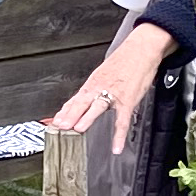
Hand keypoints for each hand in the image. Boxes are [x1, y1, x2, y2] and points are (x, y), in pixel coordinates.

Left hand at [45, 27, 167, 150]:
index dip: (64, 111)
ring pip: (98, 107)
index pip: (75, 99)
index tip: (54, 121)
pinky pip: (123, 121)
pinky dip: (119, 135)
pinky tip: (116, 146)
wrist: (142, 49)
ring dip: (87, 118)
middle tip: (59, 126)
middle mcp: (100, 88)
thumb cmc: (125, 60)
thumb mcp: (105, 72)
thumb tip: (84, 98)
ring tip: (78, 130)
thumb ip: (95, 87)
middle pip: (82, 102)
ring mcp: (114, 94)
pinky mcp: (128, 100)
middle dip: (70, 115)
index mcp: (93, 82)